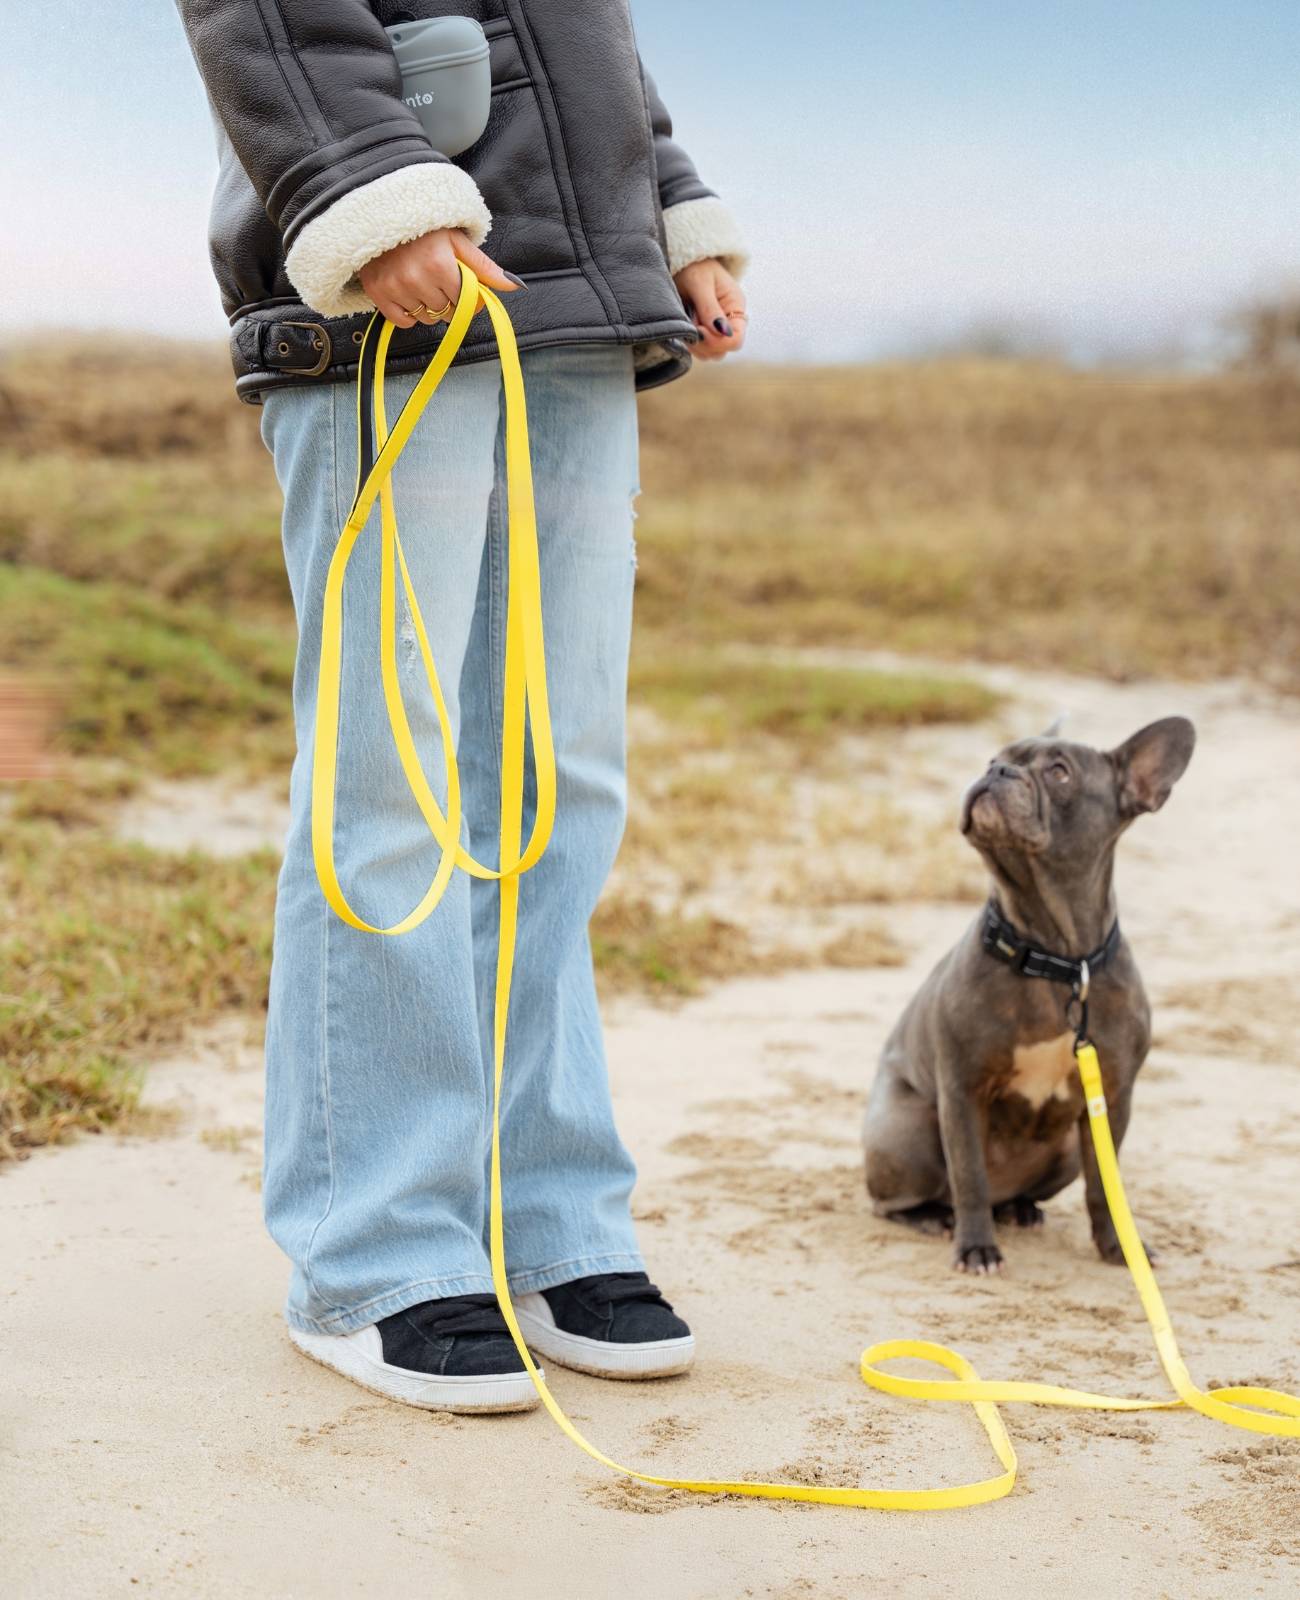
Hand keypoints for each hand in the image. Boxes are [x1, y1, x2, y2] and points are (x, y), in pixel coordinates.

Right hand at [358, 227, 522, 328]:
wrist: (381, 217)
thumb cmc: (424, 230)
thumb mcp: (457, 242)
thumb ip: (485, 267)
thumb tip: (515, 286)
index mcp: (440, 265)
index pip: (464, 301)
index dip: (466, 297)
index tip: (460, 286)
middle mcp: (416, 278)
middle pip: (446, 313)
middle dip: (448, 302)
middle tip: (439, 282)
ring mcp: (395, 287)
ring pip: (426, 319)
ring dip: (428, 308)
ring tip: (422, 284)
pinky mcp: (378, 293)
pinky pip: (403, 321)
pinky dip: (408, 314)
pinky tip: (408, 294)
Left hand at [673, 258, 746, 360]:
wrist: (681, 259)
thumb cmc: (693, 265)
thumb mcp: (700, 283)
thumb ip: (710, 308)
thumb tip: (723, 333)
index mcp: (735, 306)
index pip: (736, 340)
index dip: (718, 342)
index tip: (699, 330)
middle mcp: (728, 321)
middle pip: (722, 351)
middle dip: (704, 344)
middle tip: (690, 325)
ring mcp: (715, 328)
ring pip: (709, 354)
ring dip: (695, 345)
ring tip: (686, 322)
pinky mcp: (702, 331)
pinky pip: (698, 349)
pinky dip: (689, 343)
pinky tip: (683, 326)